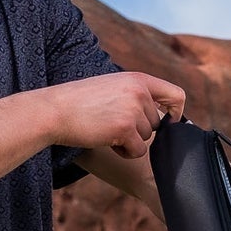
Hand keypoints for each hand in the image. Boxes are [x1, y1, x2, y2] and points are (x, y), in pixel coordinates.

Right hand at [45, 72, 184, 159]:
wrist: (54, 110)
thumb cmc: (78, 102)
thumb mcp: (111, 87)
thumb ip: (134, 95)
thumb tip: (159, 117)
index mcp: (137, 79)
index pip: (175, 94)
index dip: (176, 111)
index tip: (169, 121)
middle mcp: (139, 91)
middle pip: (156, 124)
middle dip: (137, 130)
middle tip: (112, 125)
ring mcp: (133, 109)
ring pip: (146, 138)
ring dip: (129, 141)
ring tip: (105, 130)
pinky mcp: (125, 128)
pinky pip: (137, 151)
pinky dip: (124, 152)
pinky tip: (106, 140)